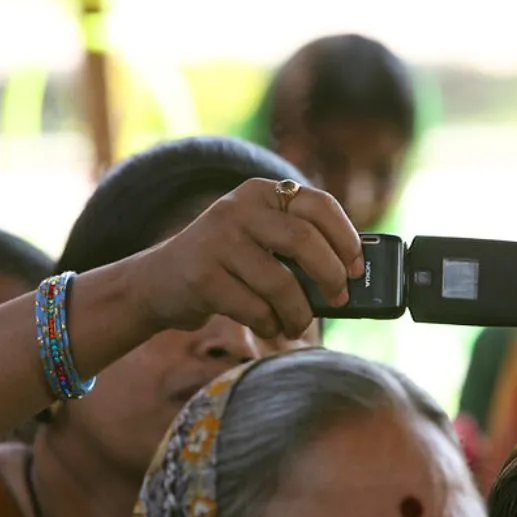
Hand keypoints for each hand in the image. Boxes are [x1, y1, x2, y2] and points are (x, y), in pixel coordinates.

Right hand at [135, 178, 362, 338]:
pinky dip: (269, 324)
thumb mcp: (259, 239)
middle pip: (303, 239)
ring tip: (297, 324)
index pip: (318, 204)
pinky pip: (254, 308)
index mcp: (261, 192)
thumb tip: (350, 279)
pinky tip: (268, 325)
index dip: (346, 237)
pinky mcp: (202, 275)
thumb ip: (297, 248)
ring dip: (299, 313)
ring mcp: (217, 240)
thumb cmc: (227, 264)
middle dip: (330, 275)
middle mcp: (238, 208)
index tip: (356, 267)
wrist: (160, 281)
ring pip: (280, 282)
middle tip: (339, 298)